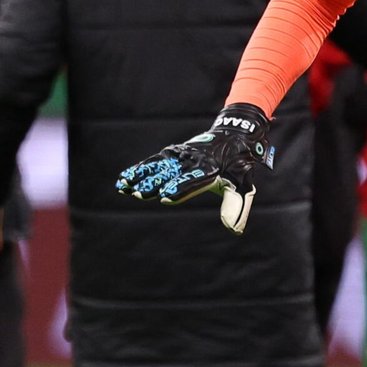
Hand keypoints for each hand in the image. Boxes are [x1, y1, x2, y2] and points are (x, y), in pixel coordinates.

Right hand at [115, 103, 271, 234]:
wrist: (234, 137)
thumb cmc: (238, 167)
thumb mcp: (243, 185)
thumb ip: (236, 207)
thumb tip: (234, 230)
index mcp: (212, 169)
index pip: (194, 180)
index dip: (180, 188)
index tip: (166, 197)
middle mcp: (194, 161)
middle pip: (172, 173)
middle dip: (156, 183)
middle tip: (140, 194)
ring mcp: (182, 155)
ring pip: (159, 166)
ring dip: (142, 176)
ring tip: (124, 187)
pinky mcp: (173, 152)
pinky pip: (155, 161)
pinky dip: (140, 169)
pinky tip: (123, 179)